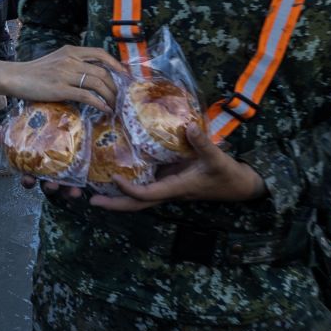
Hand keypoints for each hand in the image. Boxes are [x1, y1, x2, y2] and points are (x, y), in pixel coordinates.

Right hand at [5, 46, 121, 109]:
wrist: (15, 77)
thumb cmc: (35, 71)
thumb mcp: (57, 60)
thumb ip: (73, 64)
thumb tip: (92, 75)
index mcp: (71, 51)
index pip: (100, 54)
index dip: (116, 64)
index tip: (125, 75)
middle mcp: (71, 60)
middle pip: (103, 72)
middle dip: (115, 86)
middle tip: (119, 97)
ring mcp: (66, 74)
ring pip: (98, 84)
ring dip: (110, 97)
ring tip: (113, 106)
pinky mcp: (60, 89)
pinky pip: (87, 96)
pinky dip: (99, 103)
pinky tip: (104, 109)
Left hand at [86, 122, 266, 211]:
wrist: (239, 185)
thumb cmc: (227, 174)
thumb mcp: (217, 158)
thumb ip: (203, 143)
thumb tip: (189, 126)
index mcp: (176, 188)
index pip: (147, 194)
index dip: (128, 189)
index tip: (113, 177)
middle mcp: (168, 191)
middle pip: (137, 204)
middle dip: (115, 204)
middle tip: (91, 201)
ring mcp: (168, 187)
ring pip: (140, 197)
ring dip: (119, 195)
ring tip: (96, 189)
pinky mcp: (171, 180)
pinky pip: (147, 184)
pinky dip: (132, 182)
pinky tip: (119, 172)